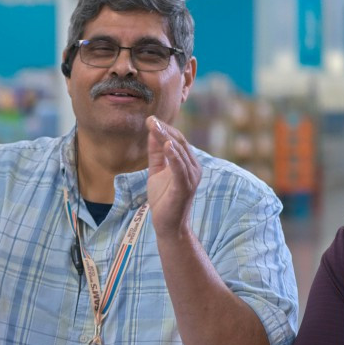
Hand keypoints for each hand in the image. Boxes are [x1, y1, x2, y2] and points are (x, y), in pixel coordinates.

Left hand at [146, 116, 200, 235]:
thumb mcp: (157, 172)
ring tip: (155, 126)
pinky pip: (180, 169)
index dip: (164, 129)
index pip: (177, 141)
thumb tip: (152, 133)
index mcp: (187, 163)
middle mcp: (193, 168)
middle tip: (150, 119)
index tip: (150, 119)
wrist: (168, 225)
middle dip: (164, 130)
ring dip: (167, 138)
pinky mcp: (185, 187)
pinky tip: (167, 145)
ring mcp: (191, 177)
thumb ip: (156, 154)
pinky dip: (175, 157)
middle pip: (179, 143)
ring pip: (180, 153)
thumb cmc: (164, 199)